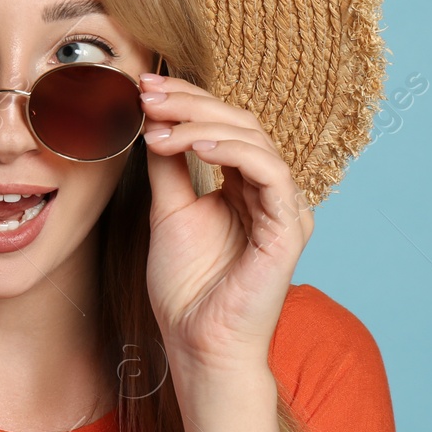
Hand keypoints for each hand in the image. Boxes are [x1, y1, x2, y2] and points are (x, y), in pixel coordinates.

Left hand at [137, 71, 314, 382]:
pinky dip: (230, 151)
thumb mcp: (169, 213)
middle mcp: (269, 192)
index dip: (186, 101)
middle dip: (190, 103)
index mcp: (244, 187)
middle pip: (239, 123)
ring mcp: (283, 208)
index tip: (143, 88)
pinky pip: (269, 172)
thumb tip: (153, 121)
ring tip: (159, 127)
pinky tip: (192, 146)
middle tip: (147, 94)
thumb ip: (168, 168)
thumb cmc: (186, 289)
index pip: (222, 126)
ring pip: (254, 140)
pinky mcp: (289, 228)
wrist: (197, 344)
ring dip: (202, 125)